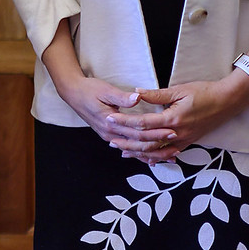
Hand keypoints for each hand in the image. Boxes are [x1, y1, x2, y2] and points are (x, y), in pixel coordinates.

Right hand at [54, 70, 171, 156]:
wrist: (73, 93)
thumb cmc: (89, 90)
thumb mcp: (106, 90)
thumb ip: (122, 97)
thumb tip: (137, 97)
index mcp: (111, 123)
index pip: (138, 132)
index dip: (155, 133)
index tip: (171, 131)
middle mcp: (110, 134)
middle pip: (138, 145)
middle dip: (158, 146)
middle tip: (175, 146)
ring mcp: (109, 136)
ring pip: (133, 151)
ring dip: (151, 155)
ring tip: (168, 157)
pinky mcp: (109, 136)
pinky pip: (127, 149)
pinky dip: (139, 155)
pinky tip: (150, 159)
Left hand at [104, 76, 248, 162]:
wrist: (228, 101)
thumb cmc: (205, 92)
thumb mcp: (180, 90)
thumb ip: (157, 95)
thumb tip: (137, 92)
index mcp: (172, 119)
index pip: (142, 123)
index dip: (124, 122)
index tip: (110, 119)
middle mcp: (176, 133)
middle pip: (146, 141)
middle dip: (127, 141)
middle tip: (110, 140)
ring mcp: (183, 140)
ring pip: (157, 151)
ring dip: (139, 152)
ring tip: (123, 151)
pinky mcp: (189, 142)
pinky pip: (169, 153)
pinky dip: (156, 157)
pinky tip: (147, 159)